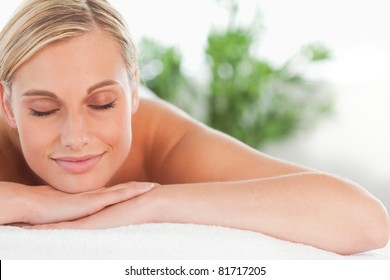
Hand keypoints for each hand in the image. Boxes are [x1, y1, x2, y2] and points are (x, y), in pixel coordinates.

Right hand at [23, 182, 154, 224]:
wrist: (34, 204)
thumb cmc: (46, 210)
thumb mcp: (67, 213)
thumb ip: (77, 214)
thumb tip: (80, 219)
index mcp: (91, 198)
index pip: (114, 193)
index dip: (128, 190)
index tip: (141, 189)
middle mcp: (96, 195)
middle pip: (123, 190)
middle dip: (139, 188)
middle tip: (154, 186)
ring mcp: (96, 197)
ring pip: (124, 190)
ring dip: (140, 188)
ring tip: (155, 186)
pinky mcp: (94, 201)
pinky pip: (118, 196)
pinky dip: (132, 192)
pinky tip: (144, 190)